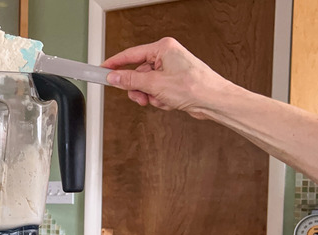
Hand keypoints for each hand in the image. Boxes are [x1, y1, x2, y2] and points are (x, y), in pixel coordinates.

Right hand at [102, 38, 232, 119]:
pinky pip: (157, 91)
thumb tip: (114, 78)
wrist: (214, 101)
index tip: (102, 70)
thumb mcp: (155, 84)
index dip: (115, 64)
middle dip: (138, 88)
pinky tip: (169, 102)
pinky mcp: (175, 82)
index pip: (131, 54)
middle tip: (139, 96)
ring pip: (147, 85)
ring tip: (159, 100)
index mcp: (163, 48)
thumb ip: (130, 81)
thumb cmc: (195, 87)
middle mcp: (167, 56)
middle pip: (138, 73)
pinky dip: (160, 99)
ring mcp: (171, 69)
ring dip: (150, 96)